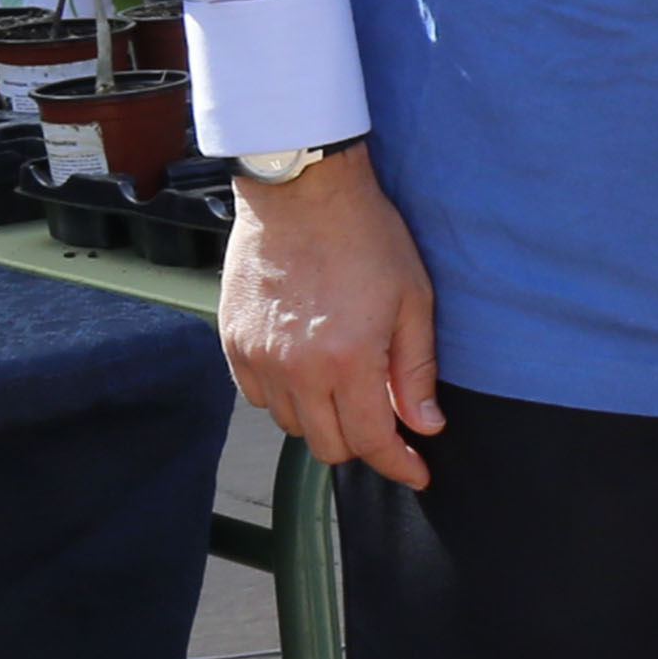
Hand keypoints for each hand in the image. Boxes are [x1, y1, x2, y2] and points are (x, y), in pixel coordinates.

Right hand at [220, 143, 443, 490]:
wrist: (301, 188)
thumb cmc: (365, 235)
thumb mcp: (413, 300)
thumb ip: (416, 371)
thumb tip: (425, 426)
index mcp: (348, 361)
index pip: (372, 442)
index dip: (399, 465)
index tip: (415, 470)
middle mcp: (297, 369)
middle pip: (328, 445)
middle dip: (362, 443)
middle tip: (383, 421)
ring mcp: (258, 357)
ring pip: (290, 424)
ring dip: (321, 419)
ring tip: (342, 386)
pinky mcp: (232, 340)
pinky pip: (258, 396)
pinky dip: (285, 396)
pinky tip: (306, 369)